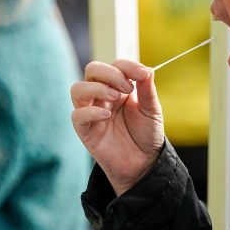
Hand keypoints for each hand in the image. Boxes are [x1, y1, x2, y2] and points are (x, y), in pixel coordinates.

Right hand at [70, 59, 163, 194]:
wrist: (144, 163)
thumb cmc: (146, 135)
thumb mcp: (152, 110)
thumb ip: (147, 90)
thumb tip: (147, 69)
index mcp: (118, 87)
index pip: (115, 66)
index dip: (127, 66)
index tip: (142, 74)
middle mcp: (102, 96)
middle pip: (92, 70)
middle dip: (109, 73)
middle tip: (127, 87)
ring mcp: (91, 112)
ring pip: (78, 89)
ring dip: (96, 88)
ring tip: (115, 97)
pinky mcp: (85, 131)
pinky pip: (77, 115)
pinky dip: (90, 111)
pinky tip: (106, 115)